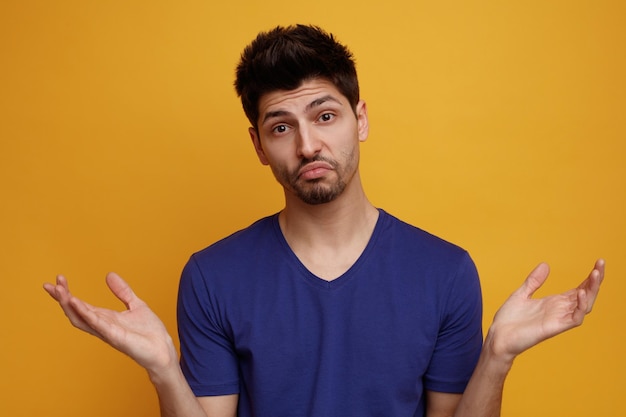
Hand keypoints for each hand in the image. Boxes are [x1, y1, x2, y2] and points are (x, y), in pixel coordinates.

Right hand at [43, 273, 177, 373]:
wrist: (163, 349)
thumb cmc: (149, 333)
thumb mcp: (136, 305)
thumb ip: (122, 291)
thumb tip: (109, 275)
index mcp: (105, 318)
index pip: (80, 305)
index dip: (67, 293)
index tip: (58, 279)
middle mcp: (101, 326)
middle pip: (74, 312)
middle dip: (61, 298)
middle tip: (50, 284)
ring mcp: (106, 332)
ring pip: (80, 318)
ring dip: (68, 304)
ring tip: (58, 290)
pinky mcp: (115, 336)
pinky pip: (96, 323)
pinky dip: (85, 312)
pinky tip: (75, 301)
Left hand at [487, 259, 604, 362]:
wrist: (498, 337)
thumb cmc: (509, 320)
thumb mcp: (521, 294)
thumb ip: (534, 281)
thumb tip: (545, 264)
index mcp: (554, 303)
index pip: (579, 289)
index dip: (589, 278)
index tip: (598, 263)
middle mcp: (560, 311)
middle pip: (586, 295)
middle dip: (595, 280)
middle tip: (601, 263)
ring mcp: (559, 319)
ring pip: (585, 305)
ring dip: (592, 290)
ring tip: (595, 274)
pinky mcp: (554, 327)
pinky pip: (575, 318)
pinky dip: (581, 306)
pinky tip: (581, 293)